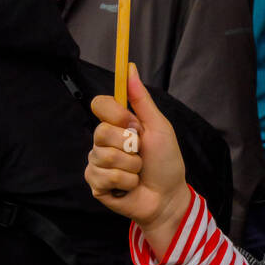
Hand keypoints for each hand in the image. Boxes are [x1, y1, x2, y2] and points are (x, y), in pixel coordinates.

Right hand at [86, 63, 190, 257]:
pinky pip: (104, 176)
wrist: (167, 197)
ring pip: (104, 156)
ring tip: (138, 172)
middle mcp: (104, 141)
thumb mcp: (159, 126)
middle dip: (128, 145)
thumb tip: (130, 67)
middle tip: (140, 153)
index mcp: (118, 124)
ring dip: (131, 166)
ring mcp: (98, 162)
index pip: (99, 104)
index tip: (131, 122)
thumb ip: (141, 99)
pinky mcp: (96, 183)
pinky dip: (125, 182)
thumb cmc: (166, 161)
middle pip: (100, 131)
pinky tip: (130, 186)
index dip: (113, 113)